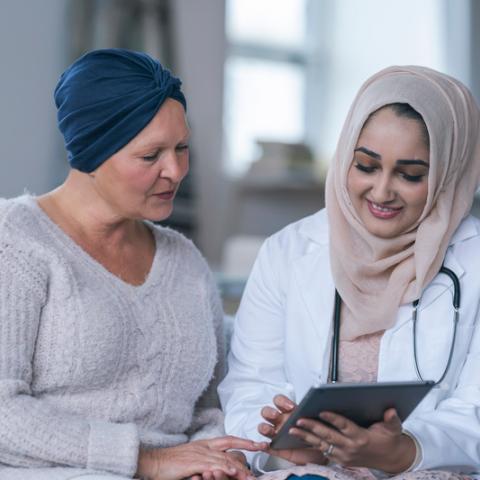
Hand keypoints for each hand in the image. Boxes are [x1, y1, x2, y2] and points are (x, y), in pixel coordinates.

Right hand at [136, 436, 266, 479]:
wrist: (153, 462)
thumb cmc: (171, 464)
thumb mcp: (192, 460)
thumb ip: (207, 463)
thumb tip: (218, 470)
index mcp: (205, 444)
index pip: (229, 440)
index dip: (245, 441)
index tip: (259, 443)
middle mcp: (205, 446)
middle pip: (231, 448)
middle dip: (248, 448)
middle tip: (262, 451)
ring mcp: (200, 454)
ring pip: (225, 459)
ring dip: (240, 467)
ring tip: (251, 473)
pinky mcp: (194, 462)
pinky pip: (213, 465)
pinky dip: (225, 469)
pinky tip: (233, 473)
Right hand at [258, 394, 326, 465]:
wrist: (324, 451)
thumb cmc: (318, 433)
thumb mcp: (318, 421)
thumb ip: (314, 413)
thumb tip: (320, 404)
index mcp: (289, 412)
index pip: (279, 401)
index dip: (282, 402)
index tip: (290, 407)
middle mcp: (281, 421)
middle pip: (267, 412)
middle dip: (269, 412)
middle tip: (276, 415)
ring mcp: (278, 434)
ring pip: (264, 428)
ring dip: (264, 427)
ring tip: (270, 430)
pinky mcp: (277, 449)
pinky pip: (266, 447)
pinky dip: (262, 446)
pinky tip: (264, 445)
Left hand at [289, 408, 415, 472]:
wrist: (390, 459)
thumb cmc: (389, 440)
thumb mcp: (394, 429)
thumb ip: (392, 419)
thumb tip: (391, 410)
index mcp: (361, 437)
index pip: (344, 426)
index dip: (333, 418)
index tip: (321, 410)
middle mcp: (351, 447)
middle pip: (328, 436)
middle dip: (312, 427)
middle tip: (298, 419)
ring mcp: (344, 456)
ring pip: (321, 445)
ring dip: (306, 436)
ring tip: (292, 429)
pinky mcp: (340, 460)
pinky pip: (323, 451)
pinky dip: (310, 443)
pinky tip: (299, 437)